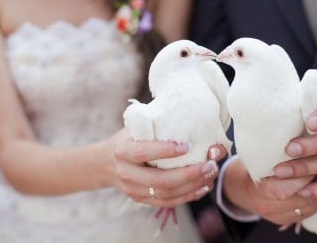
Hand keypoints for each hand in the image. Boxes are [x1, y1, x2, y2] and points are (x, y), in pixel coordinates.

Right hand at [110, 128, 226, 207]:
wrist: (106, 163)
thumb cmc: (128, 139)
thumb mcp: (134, 128)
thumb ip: (153, 124)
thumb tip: (186, 114)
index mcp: (123, 151)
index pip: (143, 153)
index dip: (165, 151)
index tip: (187, 146)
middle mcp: (126, 173)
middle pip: (160, 180)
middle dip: (189, 174)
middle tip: (209, 164)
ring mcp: (133, 190)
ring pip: (166, 193)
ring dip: (192, 186)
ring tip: (210, 174)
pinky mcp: (141, 200)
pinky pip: (167, 202)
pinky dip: (188, 196)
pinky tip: (203, 187)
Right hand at [223, 158, 316, 225]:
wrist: (235, 189)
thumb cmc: (246, 166)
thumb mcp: (253, 156)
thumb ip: (271, 150)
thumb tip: (296, 128)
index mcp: (258, 190)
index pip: (288, 186)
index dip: (305, 171)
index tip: (316, 153)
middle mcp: (268, 207)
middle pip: (304, 197)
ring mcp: (278, 216)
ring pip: (311, 206)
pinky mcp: (287, 220)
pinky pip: (311, 211)